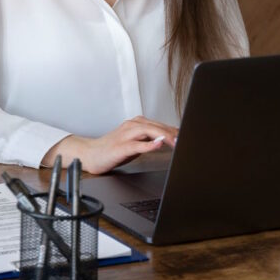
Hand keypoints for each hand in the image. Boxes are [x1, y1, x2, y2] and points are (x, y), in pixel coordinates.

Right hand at [43, 116, 177, 173]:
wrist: (89, 155)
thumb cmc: (112, 150)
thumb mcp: (134, 143)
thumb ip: (150, 140)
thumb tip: (170, 141)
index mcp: (135, 124)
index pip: (160, 125)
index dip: (175, 130)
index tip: (189, 136)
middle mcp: (130, 126)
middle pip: (156, 126)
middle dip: (173, 132)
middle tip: (188, 139)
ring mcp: (124, 135)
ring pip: (147, 131)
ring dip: (164, 135)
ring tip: (177, 141)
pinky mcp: (119, 147)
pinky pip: (136, 144)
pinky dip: (148, 144)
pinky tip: (158, 144)